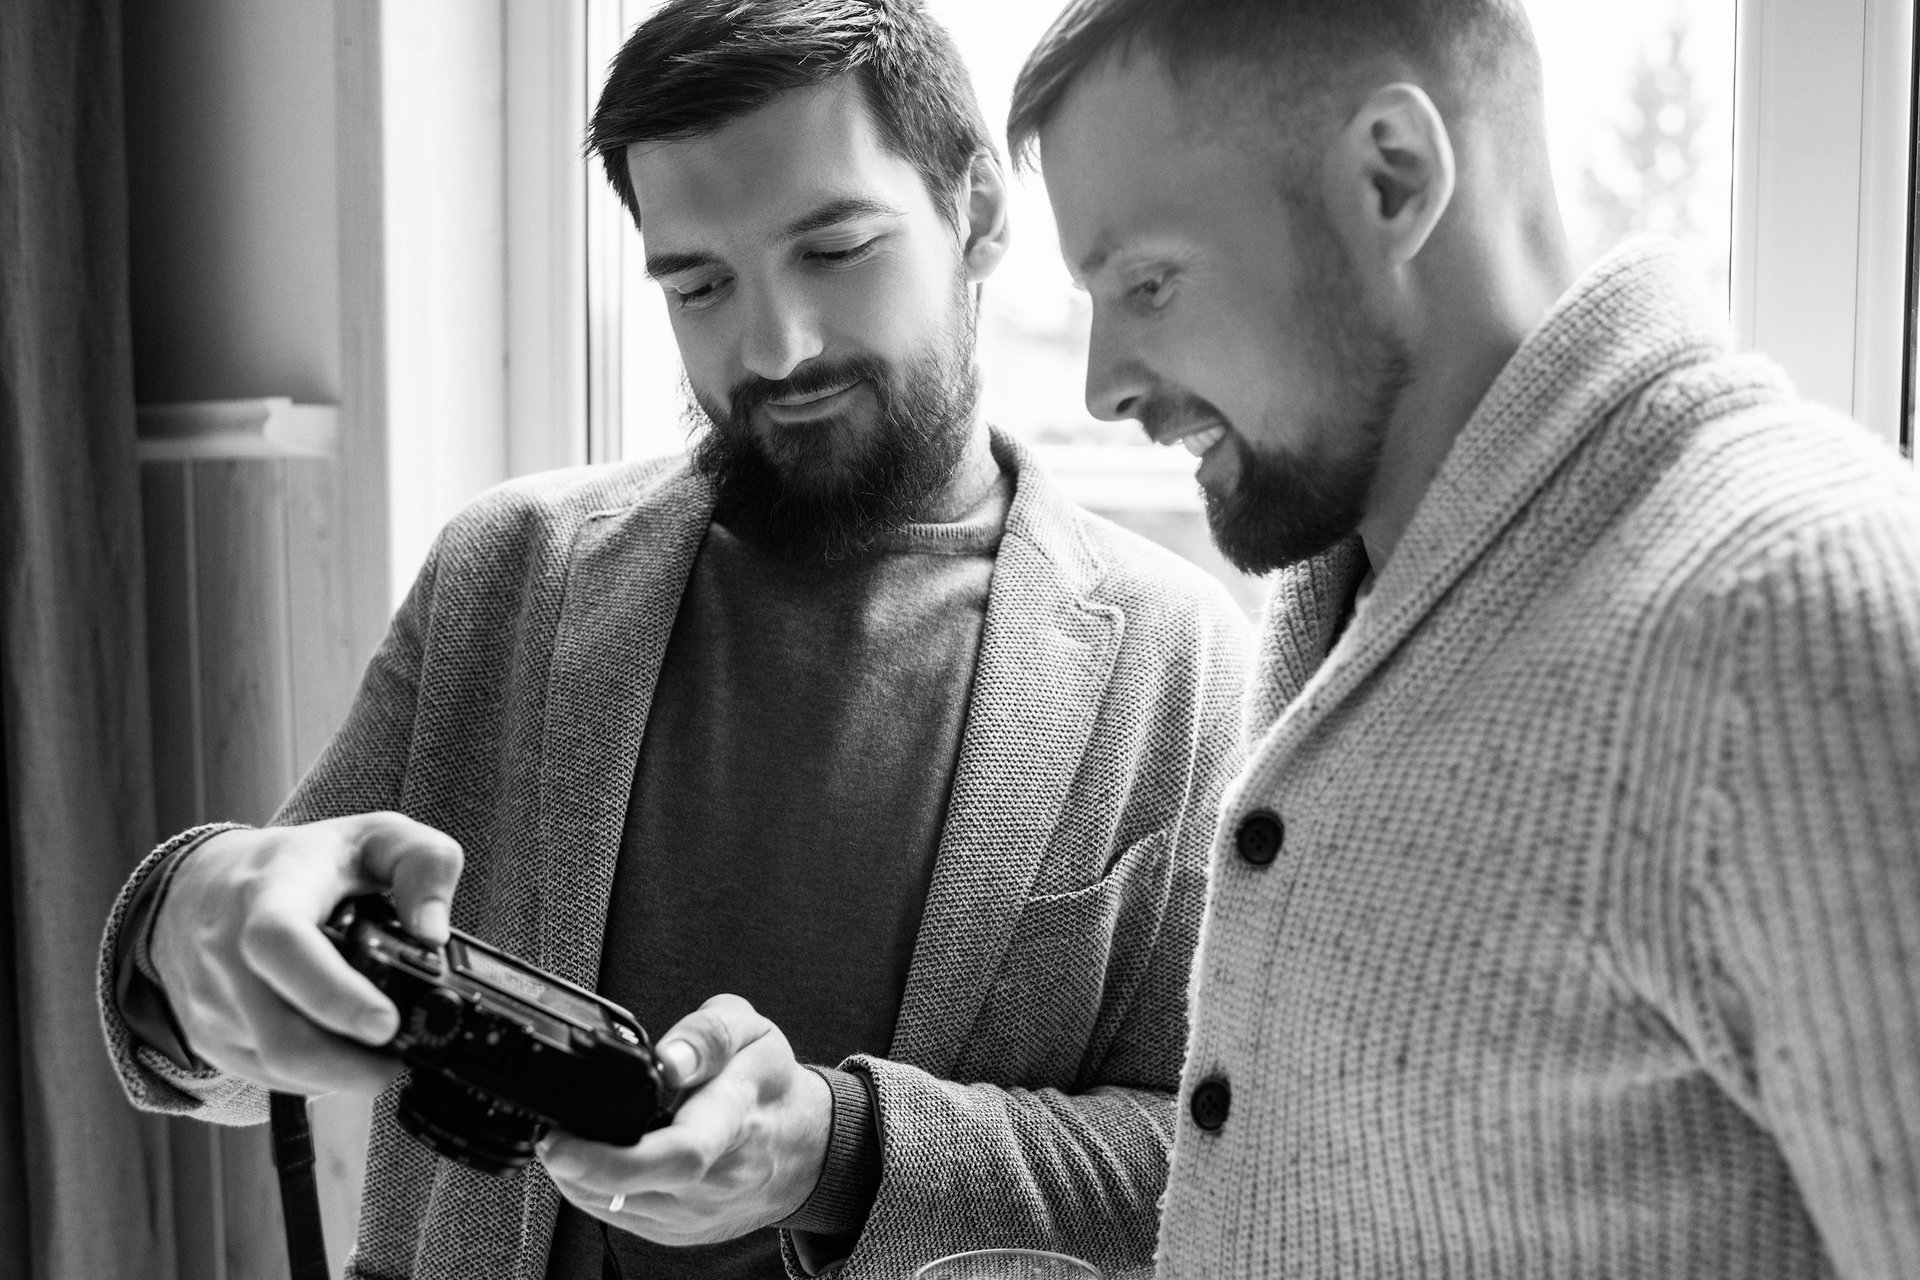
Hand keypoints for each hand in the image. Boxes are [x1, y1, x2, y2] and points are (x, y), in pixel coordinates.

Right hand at [149, 812, 463, 1095]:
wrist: (202, 883)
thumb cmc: (301, 860)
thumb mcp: (375, 836)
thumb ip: (424, 864)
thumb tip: (434, 932)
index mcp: (269, 893)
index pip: (282, 945)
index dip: (333, 993)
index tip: (386, 1024)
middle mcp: (227, 951)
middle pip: (281, 1036)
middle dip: (351, 1067)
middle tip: (403, 1063)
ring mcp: (212, 1000)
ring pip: (275, 1067)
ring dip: (337, 1077)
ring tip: (383, 1061)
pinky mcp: (209, 1036)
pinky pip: (264, 1077)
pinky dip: (313, 1078)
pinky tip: (344, 1058)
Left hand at [538, 994, 831, 1246]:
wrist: (801, 1147)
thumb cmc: (769, 1083)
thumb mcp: (753, 1031)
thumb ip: (708, 1036)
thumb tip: (667, 1060)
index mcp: (735, 1116)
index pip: (681, 1151)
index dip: (612, 1156)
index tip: (562, 1143)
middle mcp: (717, 1175)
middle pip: (636, 1186)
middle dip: (577, 1166)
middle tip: (549, 1137)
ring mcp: (695, 1212)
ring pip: (614, 1206)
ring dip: (578, 1174)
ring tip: (573, 1135)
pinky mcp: (677, 1232)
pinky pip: (617, 1216)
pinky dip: (592, 1188)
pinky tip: (593, 1159)